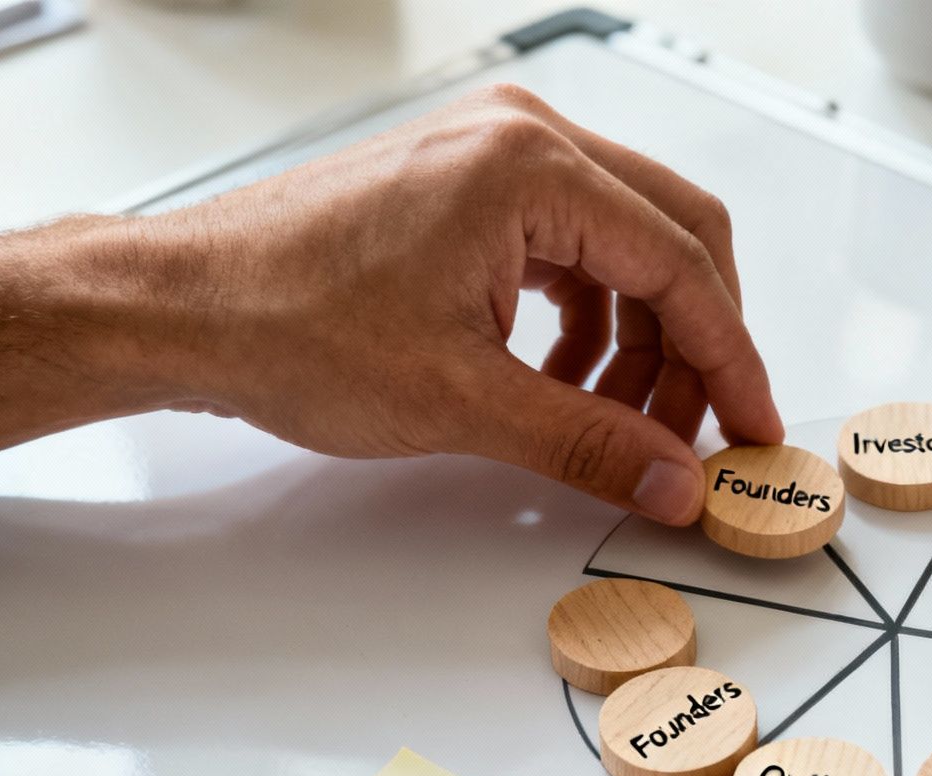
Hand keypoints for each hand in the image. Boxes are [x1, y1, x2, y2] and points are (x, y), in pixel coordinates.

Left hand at [0, 83, 781, 523]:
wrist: (178, 307)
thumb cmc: (285, 325)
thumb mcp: (462, 402)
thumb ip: (590, 442)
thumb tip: (674, 480)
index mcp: (531, 167)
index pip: (682, 264)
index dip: (730, 359)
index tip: (752, 427)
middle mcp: (521, 138)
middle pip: (672, 235)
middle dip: (695, 343)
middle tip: (697, 431)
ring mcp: (491, 156)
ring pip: (624, 244)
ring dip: (640, 337)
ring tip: (620, 422)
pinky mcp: (465, 187)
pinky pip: (569, 247)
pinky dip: (588, 317)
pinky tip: (566, 382)